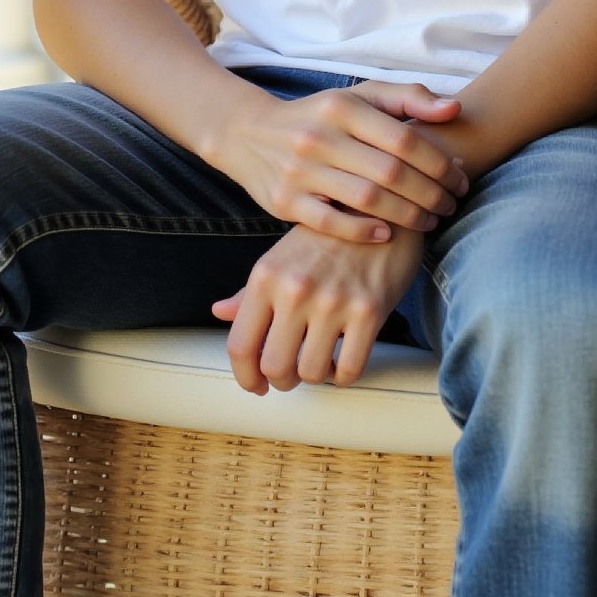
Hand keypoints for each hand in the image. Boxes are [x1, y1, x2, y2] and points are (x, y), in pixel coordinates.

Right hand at [210, 81, 468, 242]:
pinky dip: (364, 231)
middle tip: (451, 205)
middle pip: (391, 172)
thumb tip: (455, 109)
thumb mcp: (358, 96)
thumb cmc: (319, 116)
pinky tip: (388, 233)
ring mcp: (299, 171)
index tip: (460, 178)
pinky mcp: (284, 202)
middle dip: (431, 193)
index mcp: (341, 106)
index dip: (441, 163)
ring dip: (408, 215)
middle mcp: (319, 136)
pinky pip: (331, 223)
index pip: (405, 137)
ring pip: (367, 199)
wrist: (248, 134)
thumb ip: (408, 97)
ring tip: (430, 221)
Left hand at [211, 224, 426, 393]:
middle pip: (274, 366)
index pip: (240, 345)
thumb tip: (220, 312)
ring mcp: (333, 300)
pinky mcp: (369, 311)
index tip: (257, 385)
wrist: (377, 211)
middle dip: (282, 380)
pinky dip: (344, 376)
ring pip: (311, 372)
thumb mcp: (281, 256)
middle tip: (292, 374)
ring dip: (315, 376)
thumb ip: (250, 291)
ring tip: (320, 360)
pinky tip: (343, 360)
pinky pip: (350, 369)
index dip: (245, 376)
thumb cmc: (325, 238)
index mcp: (266, 276)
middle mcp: (295, 289)